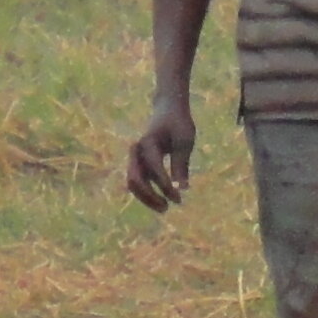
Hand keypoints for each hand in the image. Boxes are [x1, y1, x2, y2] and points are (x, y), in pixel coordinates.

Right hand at [125, 97, 195, 212]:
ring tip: (164, 208)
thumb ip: (181, 164)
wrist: (167, 110)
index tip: (179, 198)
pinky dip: (146, 192)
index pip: (154, 169)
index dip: (165, 186)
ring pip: (133, 182)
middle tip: (167, 208)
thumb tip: (182, 189)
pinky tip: (160, 200)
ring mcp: (134, 156)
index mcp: (149, 143)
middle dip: (149, 196)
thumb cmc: (179, 124)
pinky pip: (137, 180)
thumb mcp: (185, 141)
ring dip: (146, 197)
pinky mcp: (137, 161)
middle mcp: (136, 151)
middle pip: (135, 179)